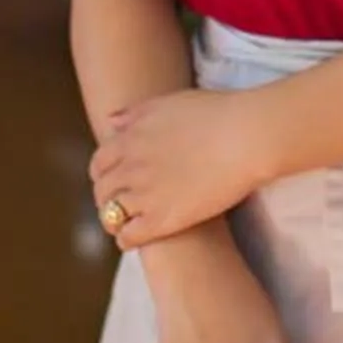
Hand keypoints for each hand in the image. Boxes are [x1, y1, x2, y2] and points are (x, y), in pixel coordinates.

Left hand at [90, 88, 273, 247]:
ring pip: (111, 215)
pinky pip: (129, 236)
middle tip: (117, 205)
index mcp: (129, 139)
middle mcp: (130, 167)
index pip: (99, 163)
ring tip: (124, 225)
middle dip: (106, 199)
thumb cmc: (215, 115)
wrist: (244, 137)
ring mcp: (145, 194)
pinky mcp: (163, 219)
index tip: (113, 181)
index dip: (103, 175)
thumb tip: (112, 122)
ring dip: (114, 221)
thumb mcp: (168, 103)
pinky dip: (126, 239)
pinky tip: (135, 239)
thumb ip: (135, 114)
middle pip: (102, 191)